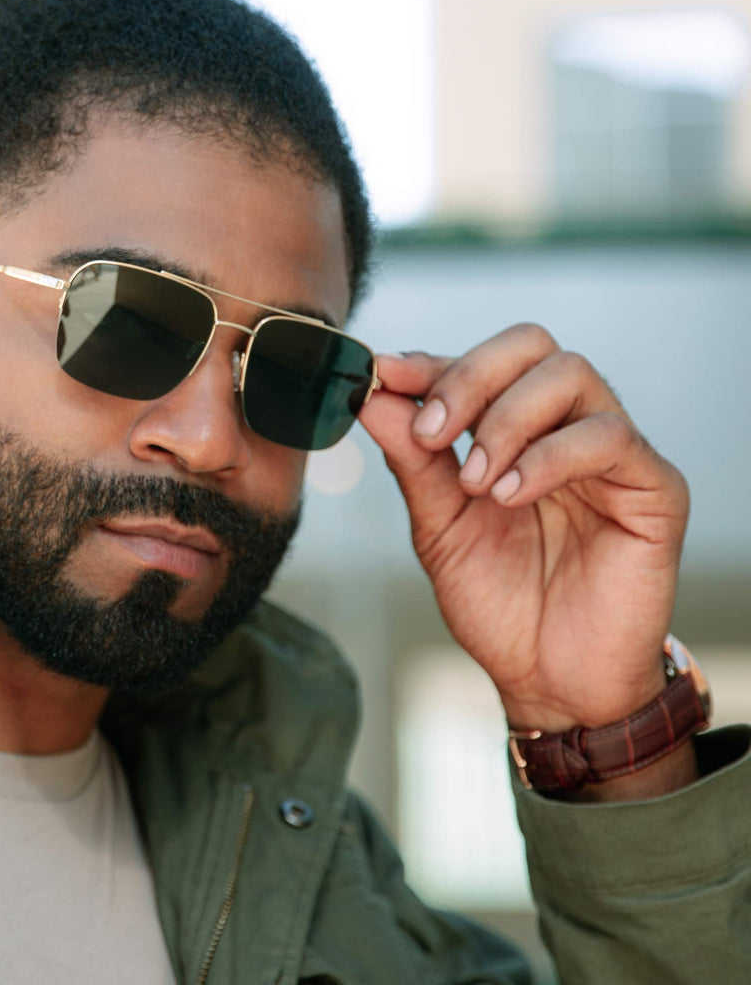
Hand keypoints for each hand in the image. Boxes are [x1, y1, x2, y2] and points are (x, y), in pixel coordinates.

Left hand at [357, 323, 689, 734]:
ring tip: (476, 482)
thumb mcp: (438, 526)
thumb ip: (412, 460)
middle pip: (531, 345)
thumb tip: (372, 396)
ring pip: (570, 375)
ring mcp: (610, 453)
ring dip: (506, 420)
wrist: (547, 679)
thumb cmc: (498, 603)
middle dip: (469, 376)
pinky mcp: (653, 486)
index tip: (385, 375)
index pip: (480, 363)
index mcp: (512, 430)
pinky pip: (610, 435)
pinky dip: (550, 456)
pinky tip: (511, 494)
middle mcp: (563, 428)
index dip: (431, 363)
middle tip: (432, 431)